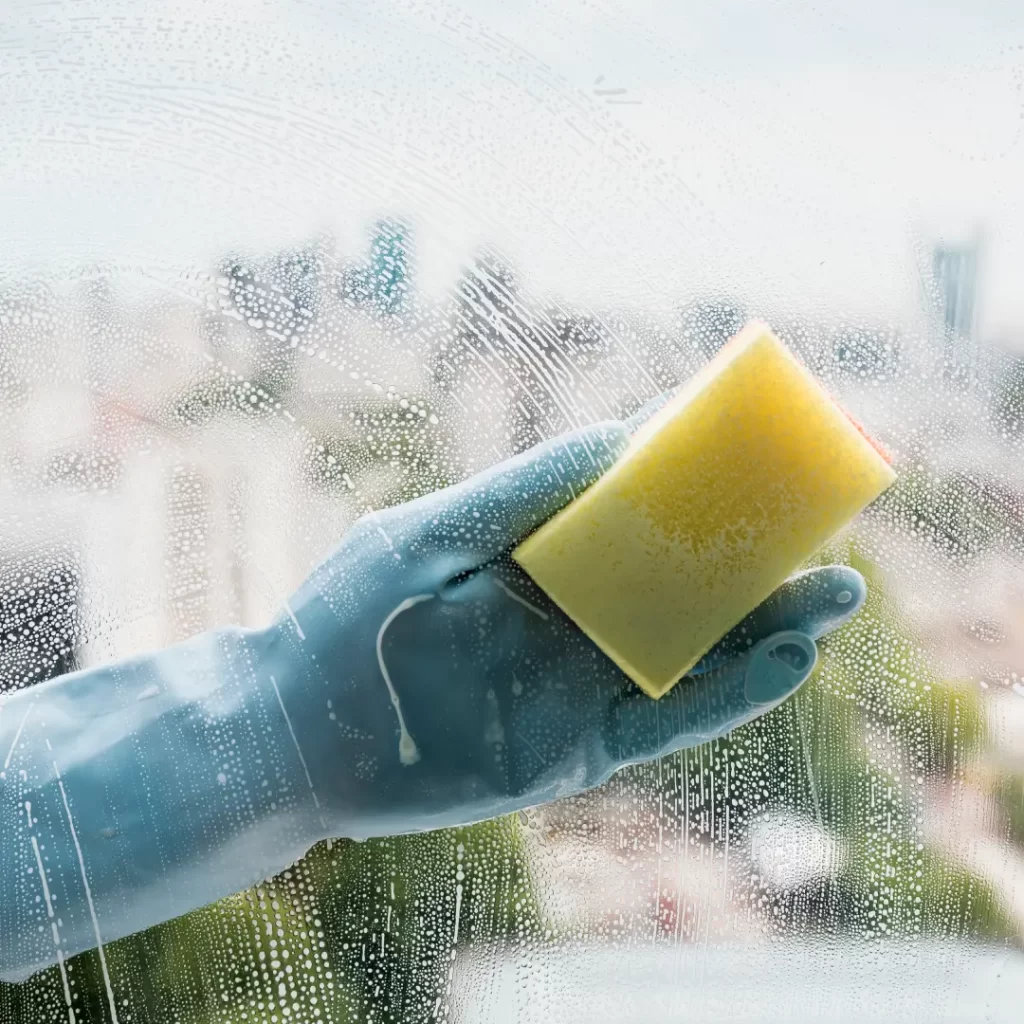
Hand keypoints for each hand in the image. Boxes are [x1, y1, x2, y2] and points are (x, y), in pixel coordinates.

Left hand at [275, 418, 866, 838]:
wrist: (297, 731)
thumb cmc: (349, 617)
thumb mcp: (433, 535)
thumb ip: (527, 492)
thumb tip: (619, 432)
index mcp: (542, 556)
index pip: (639, 516)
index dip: (701, 488)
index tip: (763, 453)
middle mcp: (574, 618)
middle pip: (683, 586)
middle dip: (756, 561)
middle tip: (830, 528)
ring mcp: (581, 683)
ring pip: (693, 653)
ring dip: (766, 627)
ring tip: (833, 594)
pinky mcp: (579, 748)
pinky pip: (668, 719)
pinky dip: (728, 694)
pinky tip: (783, 661)